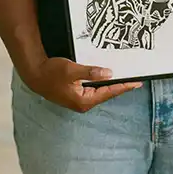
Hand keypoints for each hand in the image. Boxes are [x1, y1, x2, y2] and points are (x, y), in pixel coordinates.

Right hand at [22, 57, 141, 112]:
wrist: (35, 75)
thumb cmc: (51, 73)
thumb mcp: (72, 70)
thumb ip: (91, 72)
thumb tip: (109, 73)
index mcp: (84, 100)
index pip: (109, 92)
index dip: (124, 86)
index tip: (136, 83)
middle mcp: (83, 103)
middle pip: (106, 93)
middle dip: (119, 86)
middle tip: (134, 79)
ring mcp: (79, 100)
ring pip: (100, 91)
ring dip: (110, 84)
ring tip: (124, 78)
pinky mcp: (76, 94)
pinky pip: (93, 89)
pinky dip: (101, 83)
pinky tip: (106, 77)